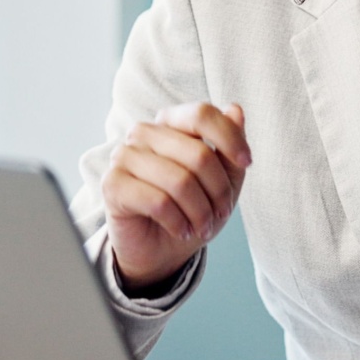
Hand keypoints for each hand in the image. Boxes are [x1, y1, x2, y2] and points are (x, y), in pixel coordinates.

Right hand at [101, 102, 250, 292]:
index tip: (247, 162)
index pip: (201, 114)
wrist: (159, 249)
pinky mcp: (112, 184)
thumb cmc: (191, 209)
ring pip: (179, 181)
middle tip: (222, 213)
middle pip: (197, 153)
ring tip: (203, 226)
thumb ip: (229, 146)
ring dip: (200, 212)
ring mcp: (124, 156)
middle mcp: (144, 133)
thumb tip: (235, 110)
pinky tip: (182, 230)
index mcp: (170, 123)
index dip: (230, 138)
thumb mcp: (223, 180)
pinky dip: (178, 222)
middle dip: (219, 190)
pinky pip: (158, 202)